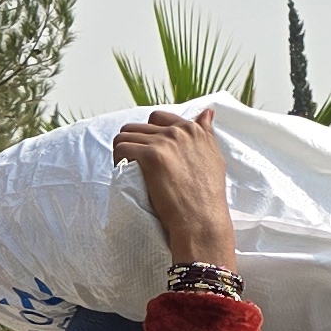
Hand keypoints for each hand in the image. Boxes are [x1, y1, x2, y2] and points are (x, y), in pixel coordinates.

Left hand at [113, 108, 237, 269]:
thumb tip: (207, 112)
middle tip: (132, 162)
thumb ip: (206, 133)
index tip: (146, 151)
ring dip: (121, 150)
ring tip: (125, 167)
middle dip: (132, 142)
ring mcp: (166, 141)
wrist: (201, 218)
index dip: (148, 134)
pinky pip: (122, 147)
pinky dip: (117, 159)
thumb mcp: (213, 157)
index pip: (159, 117)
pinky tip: (122, 171)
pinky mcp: (152, 155)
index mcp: (194, 130)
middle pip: (139, 126)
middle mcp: (180, 131)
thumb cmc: (207, 196)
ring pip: (126, 134)